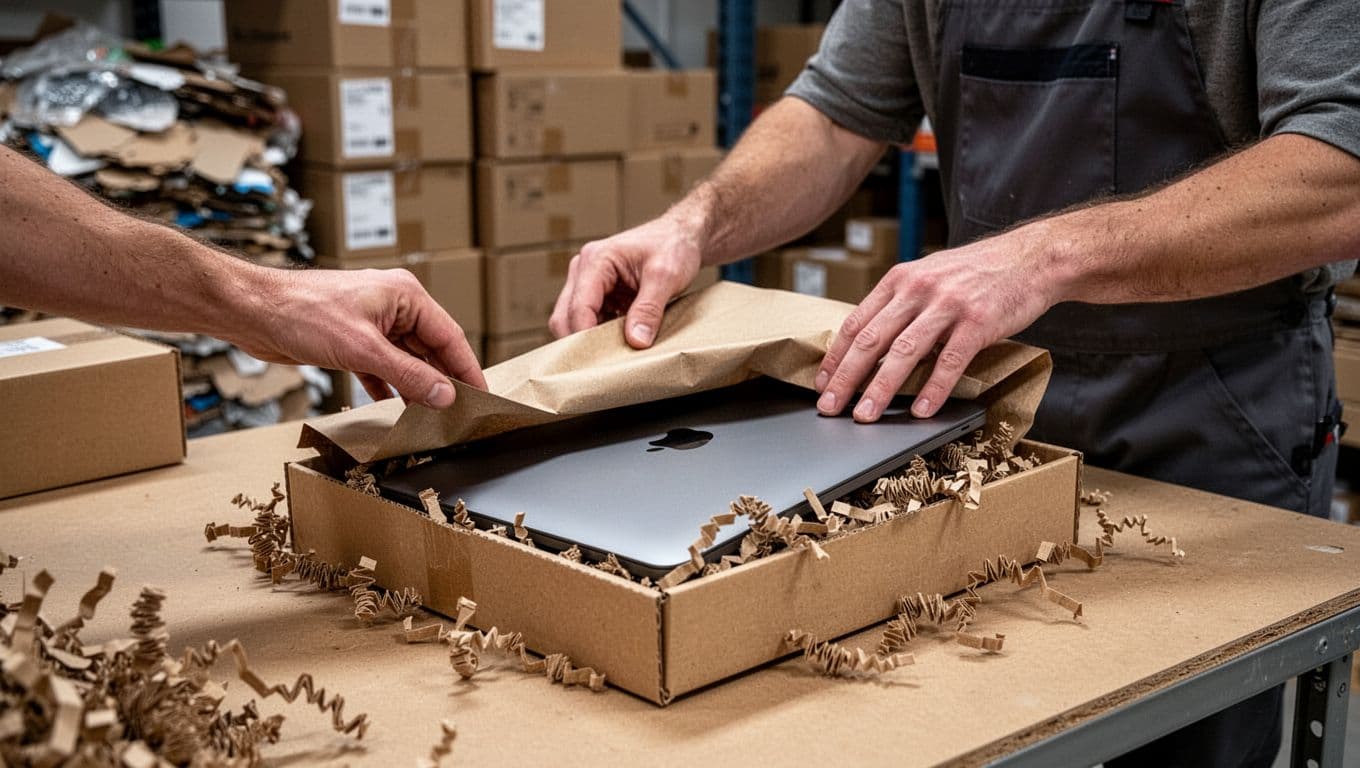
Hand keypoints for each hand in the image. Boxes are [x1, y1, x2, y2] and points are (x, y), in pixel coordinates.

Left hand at [229, 267, 485, 407]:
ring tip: (432, 416)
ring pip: (408, 360)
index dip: (467, 369)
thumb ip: (408, 374)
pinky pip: (383, 367)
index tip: (481, 397)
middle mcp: (393, 306)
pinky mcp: (352, 340)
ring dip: (417, 386)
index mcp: (405, 295)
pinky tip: (398, 407)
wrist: (252, 311)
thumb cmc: (301, 312)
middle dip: (443, 381)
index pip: (450, 336)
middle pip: (431, 349)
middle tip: (459, 413)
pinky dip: (391, 386)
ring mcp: (372, 323)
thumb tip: (444, 395)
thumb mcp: (363, 349)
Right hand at [549, 215, 702, 347]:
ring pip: (572, 321)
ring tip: (613, 356)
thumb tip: (636, 341)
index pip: (579, 307)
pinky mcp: (598, 294)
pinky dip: (600, 335)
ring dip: (590, 340)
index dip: (586, 337)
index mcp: (596, 260)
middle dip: (580, 342)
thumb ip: (649, 309)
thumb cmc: (673, 246)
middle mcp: (584, 269)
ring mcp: (588, 282)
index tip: (600, 362)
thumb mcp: (666, 276)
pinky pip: (589, 321)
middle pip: (564, 316)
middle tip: (603, 366)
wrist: (682, 236)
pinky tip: (619, 345)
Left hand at [814, 225, 1058, 421]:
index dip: (835, 357)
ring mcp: (947, 305)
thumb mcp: (930, 276)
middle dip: (846, 378)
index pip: (856, 322)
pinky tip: (920, 410)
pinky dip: (932, 389)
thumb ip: (901, 303)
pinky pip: (949, 361)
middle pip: (871, 340)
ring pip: (904, 352)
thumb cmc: (978, 273)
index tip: (823, 384)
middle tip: (831, 408)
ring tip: (866, 415)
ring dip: (880, 389)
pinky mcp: (978, 321)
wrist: (1032, 257)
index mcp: (901, 280)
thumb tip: (871, 340)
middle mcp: (918, 289)